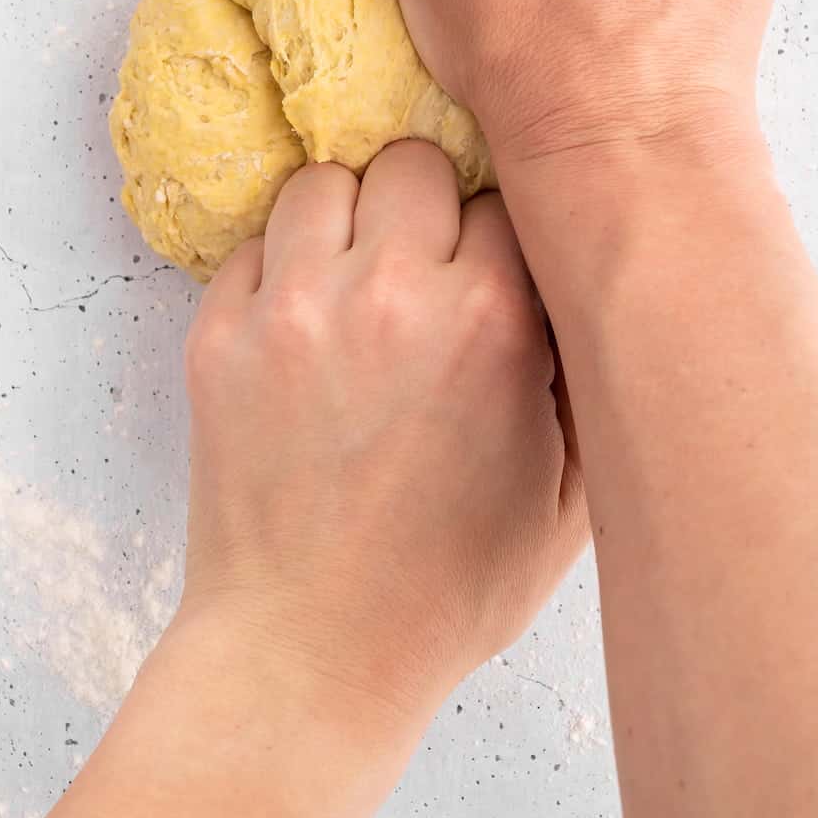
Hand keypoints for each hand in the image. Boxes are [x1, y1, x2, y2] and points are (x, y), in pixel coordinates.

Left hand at [179, 139, 586, 730]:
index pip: (511, 199)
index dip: (510, 240)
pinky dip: (283, 267)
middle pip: (416, 160)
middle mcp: (390, 293)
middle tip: (430, 271)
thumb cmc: (448, 590)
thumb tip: (599, 291)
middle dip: (431, 207)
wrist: (308, 657)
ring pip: (324, 180)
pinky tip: (307, 325)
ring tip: (360, 284)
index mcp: (491, 322)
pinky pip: (255, 242)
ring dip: (350, 219)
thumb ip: (595, 379)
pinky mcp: (218, 333)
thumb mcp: (574, 498)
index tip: (499, 277)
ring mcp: (293, 308)